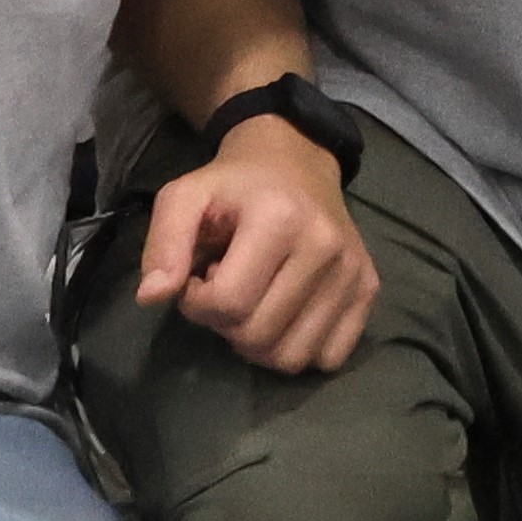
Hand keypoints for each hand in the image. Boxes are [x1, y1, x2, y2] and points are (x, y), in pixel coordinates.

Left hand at [139, 124, 378, 375]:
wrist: (296, 163)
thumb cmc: (234, 186)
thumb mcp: (185, 197)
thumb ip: (163, 244)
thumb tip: (152, 297)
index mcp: (279, 219)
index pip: (227, 304)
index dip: (197, 303)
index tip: (198, 278)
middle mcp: (325, 246)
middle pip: (259, 336)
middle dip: (227, 325)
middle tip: (226, 290)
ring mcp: (352, 270)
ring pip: (294, 357)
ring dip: (261, 341)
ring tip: (256, 300)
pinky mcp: (369, 288)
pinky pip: (330, 356)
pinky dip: (300, 346)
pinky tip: (286, 312)